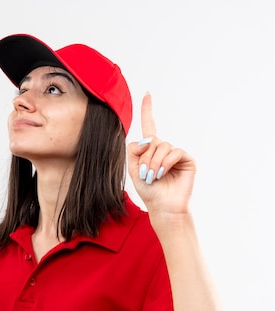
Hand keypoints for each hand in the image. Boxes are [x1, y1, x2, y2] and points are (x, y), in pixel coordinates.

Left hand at [127, 93, 195, 215]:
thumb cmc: (148, 190)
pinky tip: (163, 173)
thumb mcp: (133, 169)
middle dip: (145, 158)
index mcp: (150, 150)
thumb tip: (147, 139)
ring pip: (162, 146)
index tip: (147, 94)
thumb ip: (133, 151)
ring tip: (153, 177)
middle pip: (152, 140)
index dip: (147, 110)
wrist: (162, 206)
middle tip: (145, 174)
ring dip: (154, 162)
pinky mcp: (187, 159)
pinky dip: (165, 163)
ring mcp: (176, 154)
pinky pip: (174, 152)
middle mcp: (164, 149)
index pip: (149, 126)